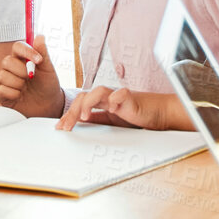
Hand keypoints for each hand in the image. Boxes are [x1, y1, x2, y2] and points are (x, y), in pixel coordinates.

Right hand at [0, 35, 64, 117]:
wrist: (48, 106)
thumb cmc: (48, 85)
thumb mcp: (48, 69)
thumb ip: (43, 52)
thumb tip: (40, 36)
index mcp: (22, 58)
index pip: (17, 47)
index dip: (26, 51)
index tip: (39, 60)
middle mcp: (12, 68)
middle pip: (6, 61)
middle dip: (22, 70)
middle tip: (32, 77)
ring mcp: (6, 81)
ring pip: (2, 76)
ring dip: (18, 83)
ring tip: (26, 88)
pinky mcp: (3, 95)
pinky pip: (2, 90)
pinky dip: (14, 94)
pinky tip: (20, 96)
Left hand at [57, 85, 192, 131]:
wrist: (158, 112)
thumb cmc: (137, 116)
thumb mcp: (112, 122)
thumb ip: (98, 120)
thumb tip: (81, 126)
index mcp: (102, 103)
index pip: (80, 104)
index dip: (69, 115)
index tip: (60, 128)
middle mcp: (108, 97)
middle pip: (84, 97)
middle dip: (72, 111)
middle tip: (66, 127)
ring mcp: (119, 96)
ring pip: (98, 91)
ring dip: (88, 103)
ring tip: (84, 117)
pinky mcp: (132, 98)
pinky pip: (121, 93)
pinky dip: (115, 98)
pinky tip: (111, 108)